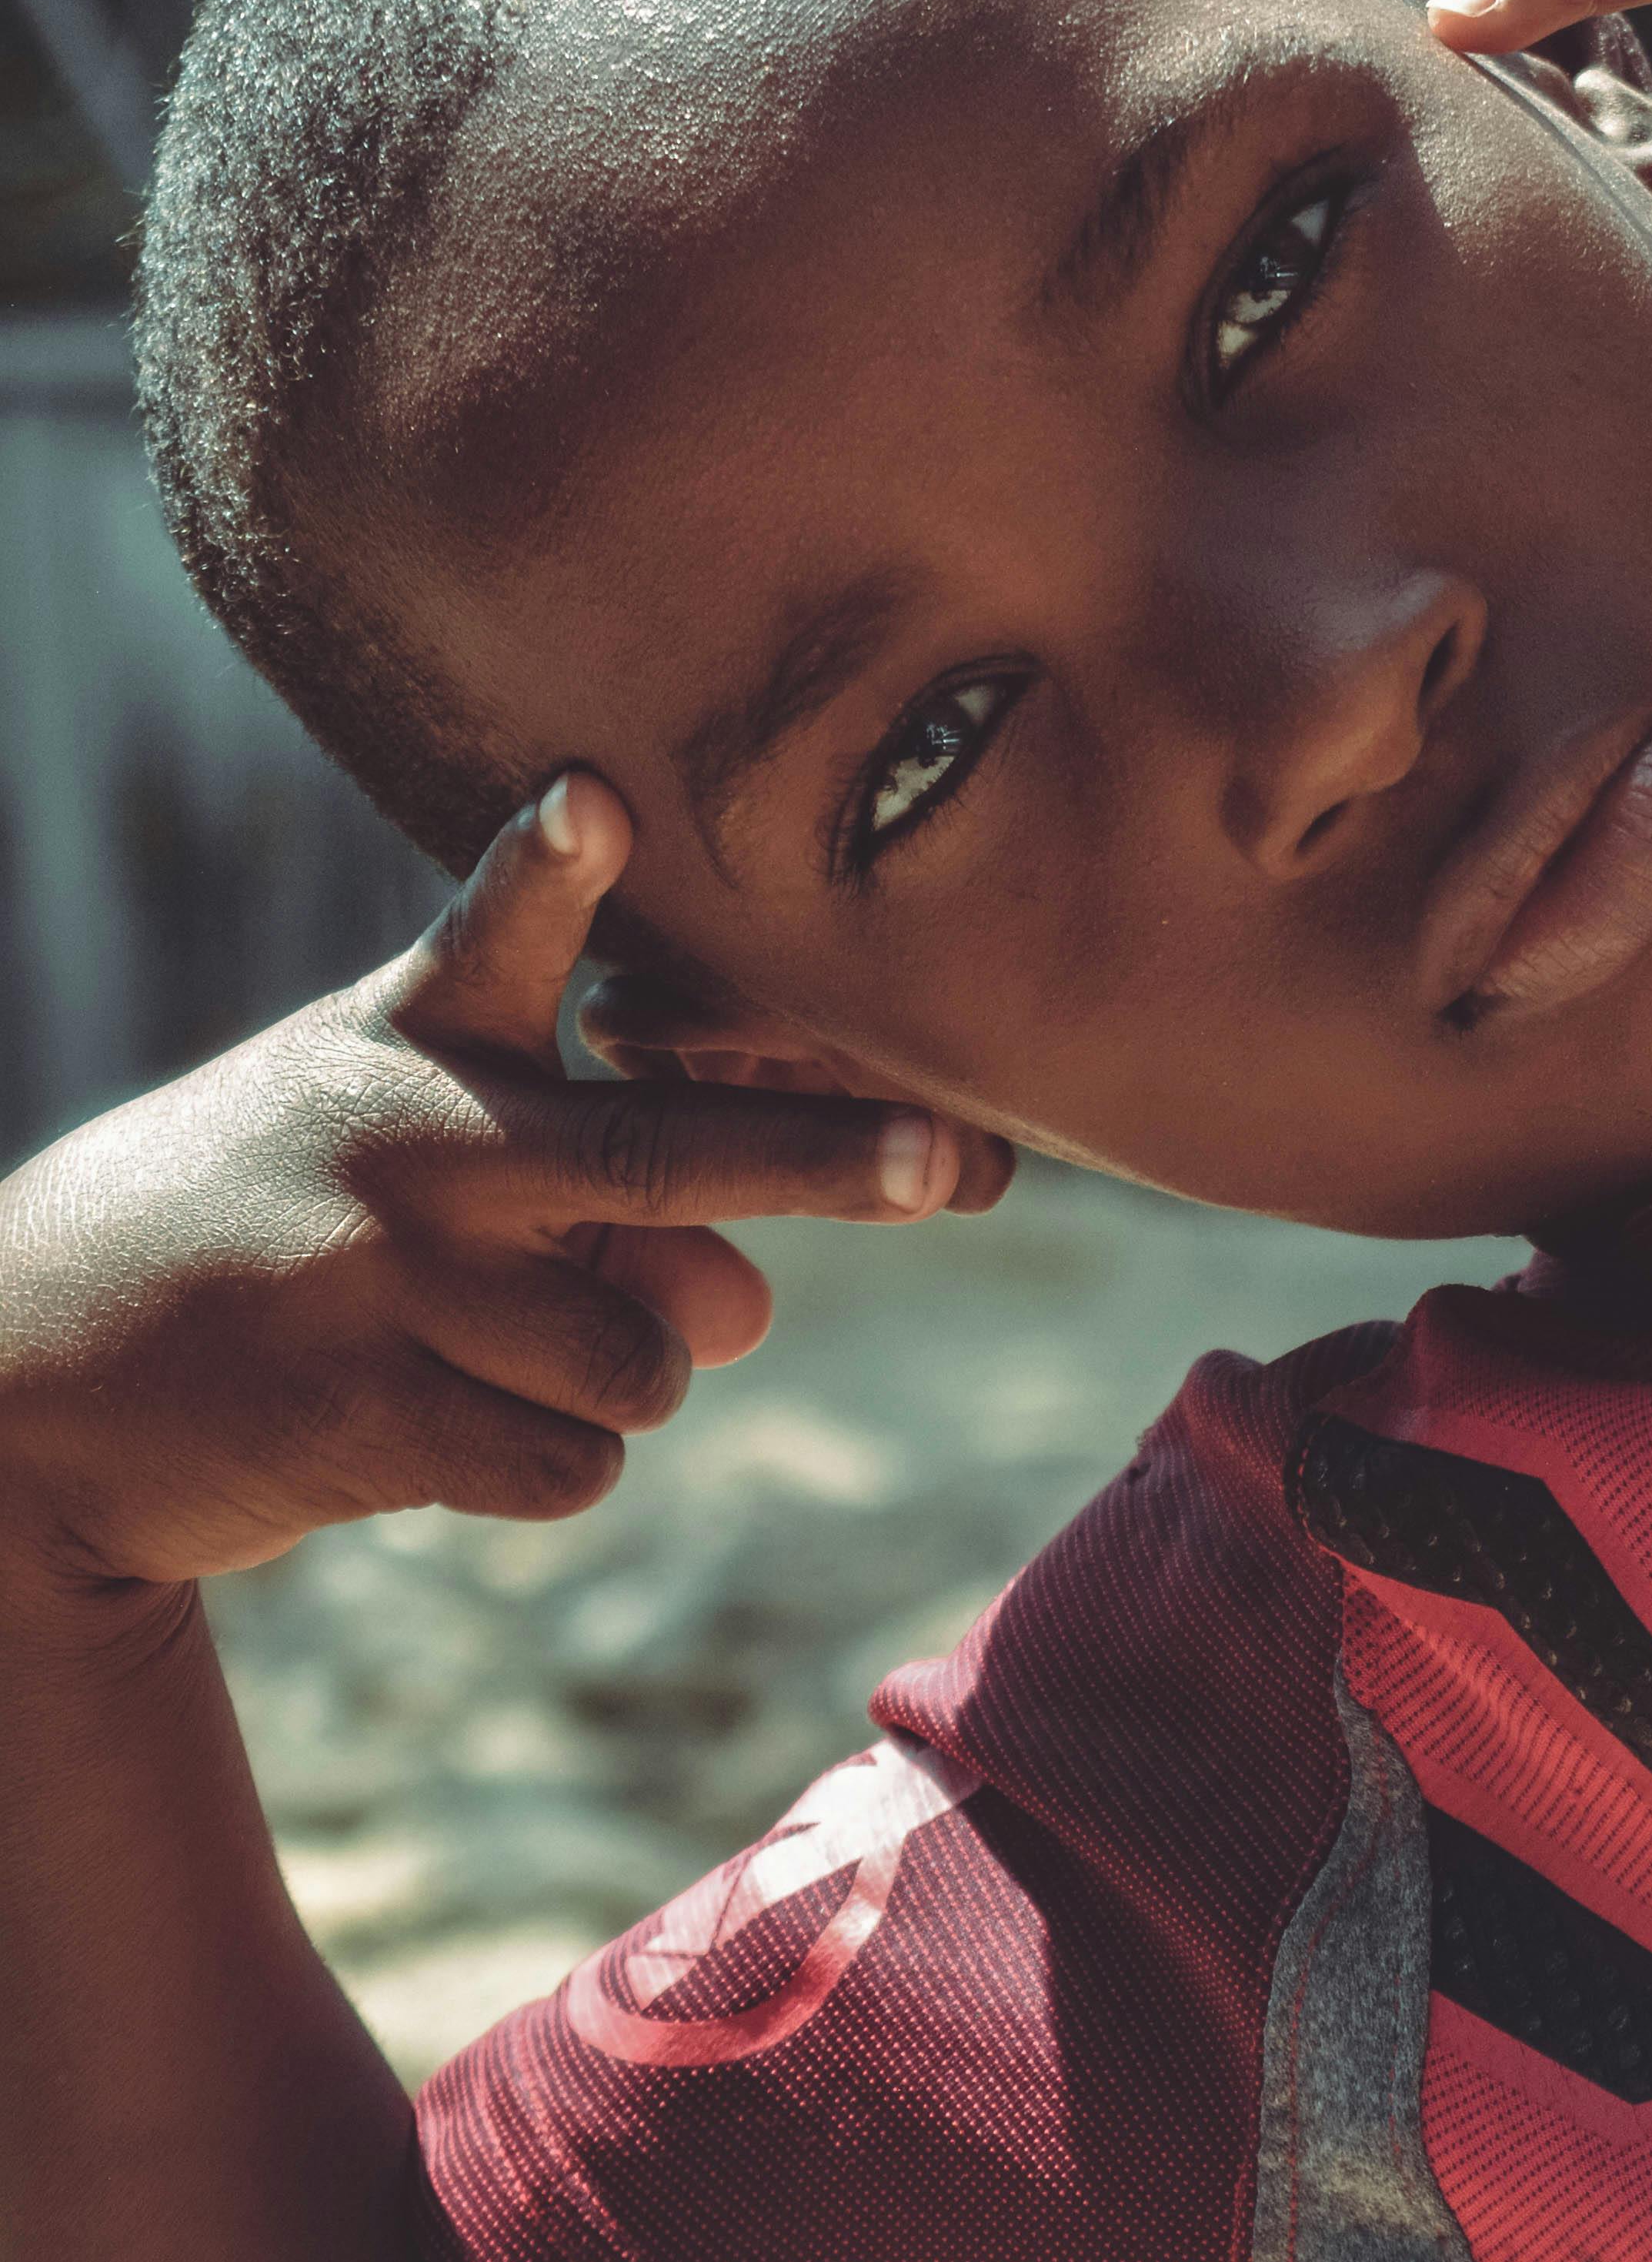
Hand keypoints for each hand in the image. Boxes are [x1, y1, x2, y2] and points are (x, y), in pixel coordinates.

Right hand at [0, 775, 1011, 1617]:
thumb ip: (600, 1204)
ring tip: (492, 1346)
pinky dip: (547, 1461)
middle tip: (951, 1162)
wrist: (39, 1382)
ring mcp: (388, 1288)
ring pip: (645, 1356)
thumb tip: (750, 1308)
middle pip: (657, 1157)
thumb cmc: (267, 1237)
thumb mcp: (398, 1158)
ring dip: (619, 1376)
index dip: (555, 863)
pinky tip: (438, 1421)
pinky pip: (572, 1462)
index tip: (598, 799)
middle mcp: (414, 1151)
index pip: (500, 935)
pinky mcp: (366, 1421)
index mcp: (414, 1047)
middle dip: (825, 1163)